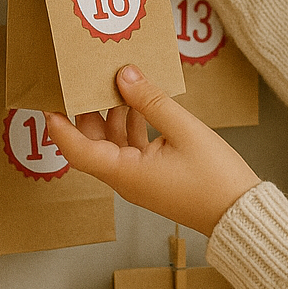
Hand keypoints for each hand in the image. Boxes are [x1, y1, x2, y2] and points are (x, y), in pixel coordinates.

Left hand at [45, 65, 261, 235]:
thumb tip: (124, 75)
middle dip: (86, 113)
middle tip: (84, 81)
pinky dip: (133, 124)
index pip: (78, 150)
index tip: (48, 103)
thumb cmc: (215, 179)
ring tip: (116, 83)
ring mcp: (140, 179)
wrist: (239, 213)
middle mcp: (126, 178)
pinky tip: (141, 102)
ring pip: (113, 144)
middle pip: (93, 144)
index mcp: (125, 173)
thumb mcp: (183, 130)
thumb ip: (151, 101)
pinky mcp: (154, 176)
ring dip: (113, 115)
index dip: (60, 127)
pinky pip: (132, 148)